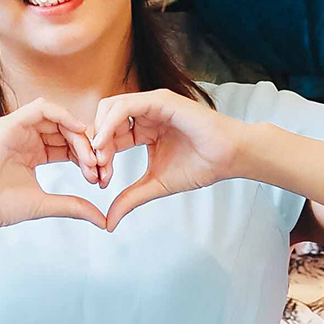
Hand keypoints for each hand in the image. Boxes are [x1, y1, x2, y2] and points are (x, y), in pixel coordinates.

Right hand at [0, 101, 111, 233]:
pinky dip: (63, 115)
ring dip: (78, 132)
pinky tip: (77, 130)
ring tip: (89, 153)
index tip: (99, 176)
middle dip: (87, 146)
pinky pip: (41, 108)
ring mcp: (17, 129)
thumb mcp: (44, 204)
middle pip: (66, 131)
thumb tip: (103, 220)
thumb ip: (73, 206)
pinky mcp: (9, 123)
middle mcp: (26, 138)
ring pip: (58, 119)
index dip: (86, 157)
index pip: (68, 146)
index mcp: (33, 153)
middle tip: (98, 166)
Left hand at [84, 90, 244, 228]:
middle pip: (102, 119)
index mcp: (142, 129)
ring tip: (101, 159)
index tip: (99, 181)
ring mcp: (151, 104)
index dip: (98, 156)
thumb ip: (130, 198)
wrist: (228, 157)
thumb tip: (109, 223)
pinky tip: (107, 144)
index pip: (108, 136)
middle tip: (95, 170)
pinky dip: (111, 123)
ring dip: (99, 133)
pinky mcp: (160, 100)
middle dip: (94, 144)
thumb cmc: (200, 166)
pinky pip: (125, 106)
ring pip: (109, 108)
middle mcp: (144, 113)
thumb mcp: (156, 185)